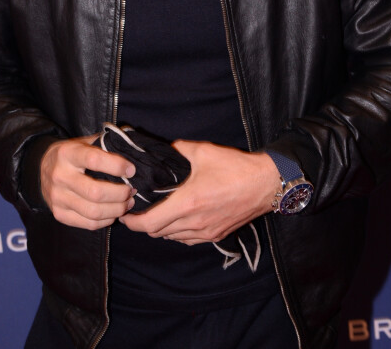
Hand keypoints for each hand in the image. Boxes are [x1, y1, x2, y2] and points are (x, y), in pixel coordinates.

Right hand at [40, 136, 135, 229]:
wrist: (40, 167)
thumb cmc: (72, 154)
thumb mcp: (84, 142)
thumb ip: (105, 144)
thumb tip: (132, 148)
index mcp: (67, 154)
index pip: (94, 160)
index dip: (116, 166)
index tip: (131, 170)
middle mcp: (60, 176)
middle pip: (96, 192)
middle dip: (120, 194)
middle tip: (132, 190)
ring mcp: (58, 198)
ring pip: (94, 212)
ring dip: (117, 209)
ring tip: (127, 203)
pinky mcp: (59, 214)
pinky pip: (88, 224)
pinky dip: (107, 220)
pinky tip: (114, 212)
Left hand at [119, 140, 279, 244]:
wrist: (266, 184)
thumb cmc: (235, 167)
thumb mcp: (203, 151)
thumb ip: (179, 149)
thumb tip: (165, 149)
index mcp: (188, 203)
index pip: (150, 223)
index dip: (133, 222)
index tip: (125, 214)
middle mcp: (195, 223)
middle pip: (158, 233)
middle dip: (144, 224)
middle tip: (138, 210)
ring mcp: (206, 232)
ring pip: (173, 238)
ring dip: (161, 229)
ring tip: (156, 213)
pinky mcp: (216, 235)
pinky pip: (188, 240)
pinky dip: (177, 233)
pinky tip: (178, 219)